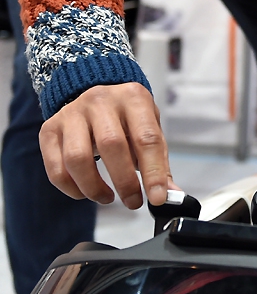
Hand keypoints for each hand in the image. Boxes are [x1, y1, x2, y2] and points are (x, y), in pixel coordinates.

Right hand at [39, 82, 175, 209]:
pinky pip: (56, 168)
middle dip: (125, 182)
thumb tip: (170, 195)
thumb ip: (158, 161)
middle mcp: (100, 100)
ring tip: (107, 197)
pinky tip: (85, 191)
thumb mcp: (149, 127)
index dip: (153, 172)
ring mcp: (72, 113)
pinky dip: (71, 189)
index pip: (146, 137)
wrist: (93, 92)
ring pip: (78, 158)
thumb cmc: (126, 115)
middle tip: (133, 201)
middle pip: (111, 145)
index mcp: (132, 97)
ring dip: (94, 187)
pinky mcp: (50, 130)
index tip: (157, 198)